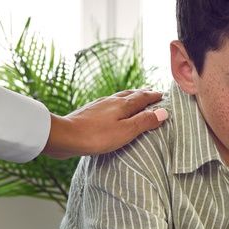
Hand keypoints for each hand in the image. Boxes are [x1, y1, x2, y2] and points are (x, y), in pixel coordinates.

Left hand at [43, 90, 166, 158]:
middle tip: (151, 92)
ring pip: (119, 97)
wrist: (65, 136)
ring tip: (135, 98)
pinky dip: (117, 103)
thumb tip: (163, 111)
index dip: (153, 96)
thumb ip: (144, 121)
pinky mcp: (89, 111)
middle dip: (142, 93)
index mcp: (122, 104)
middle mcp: (111, 101)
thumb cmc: (96, 136)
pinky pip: (108, 104)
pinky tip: (112, 109)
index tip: (163, 95)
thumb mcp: (126, 131)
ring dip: (130, 97)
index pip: (143, 97)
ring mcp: (99, 105)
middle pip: (131, 94)